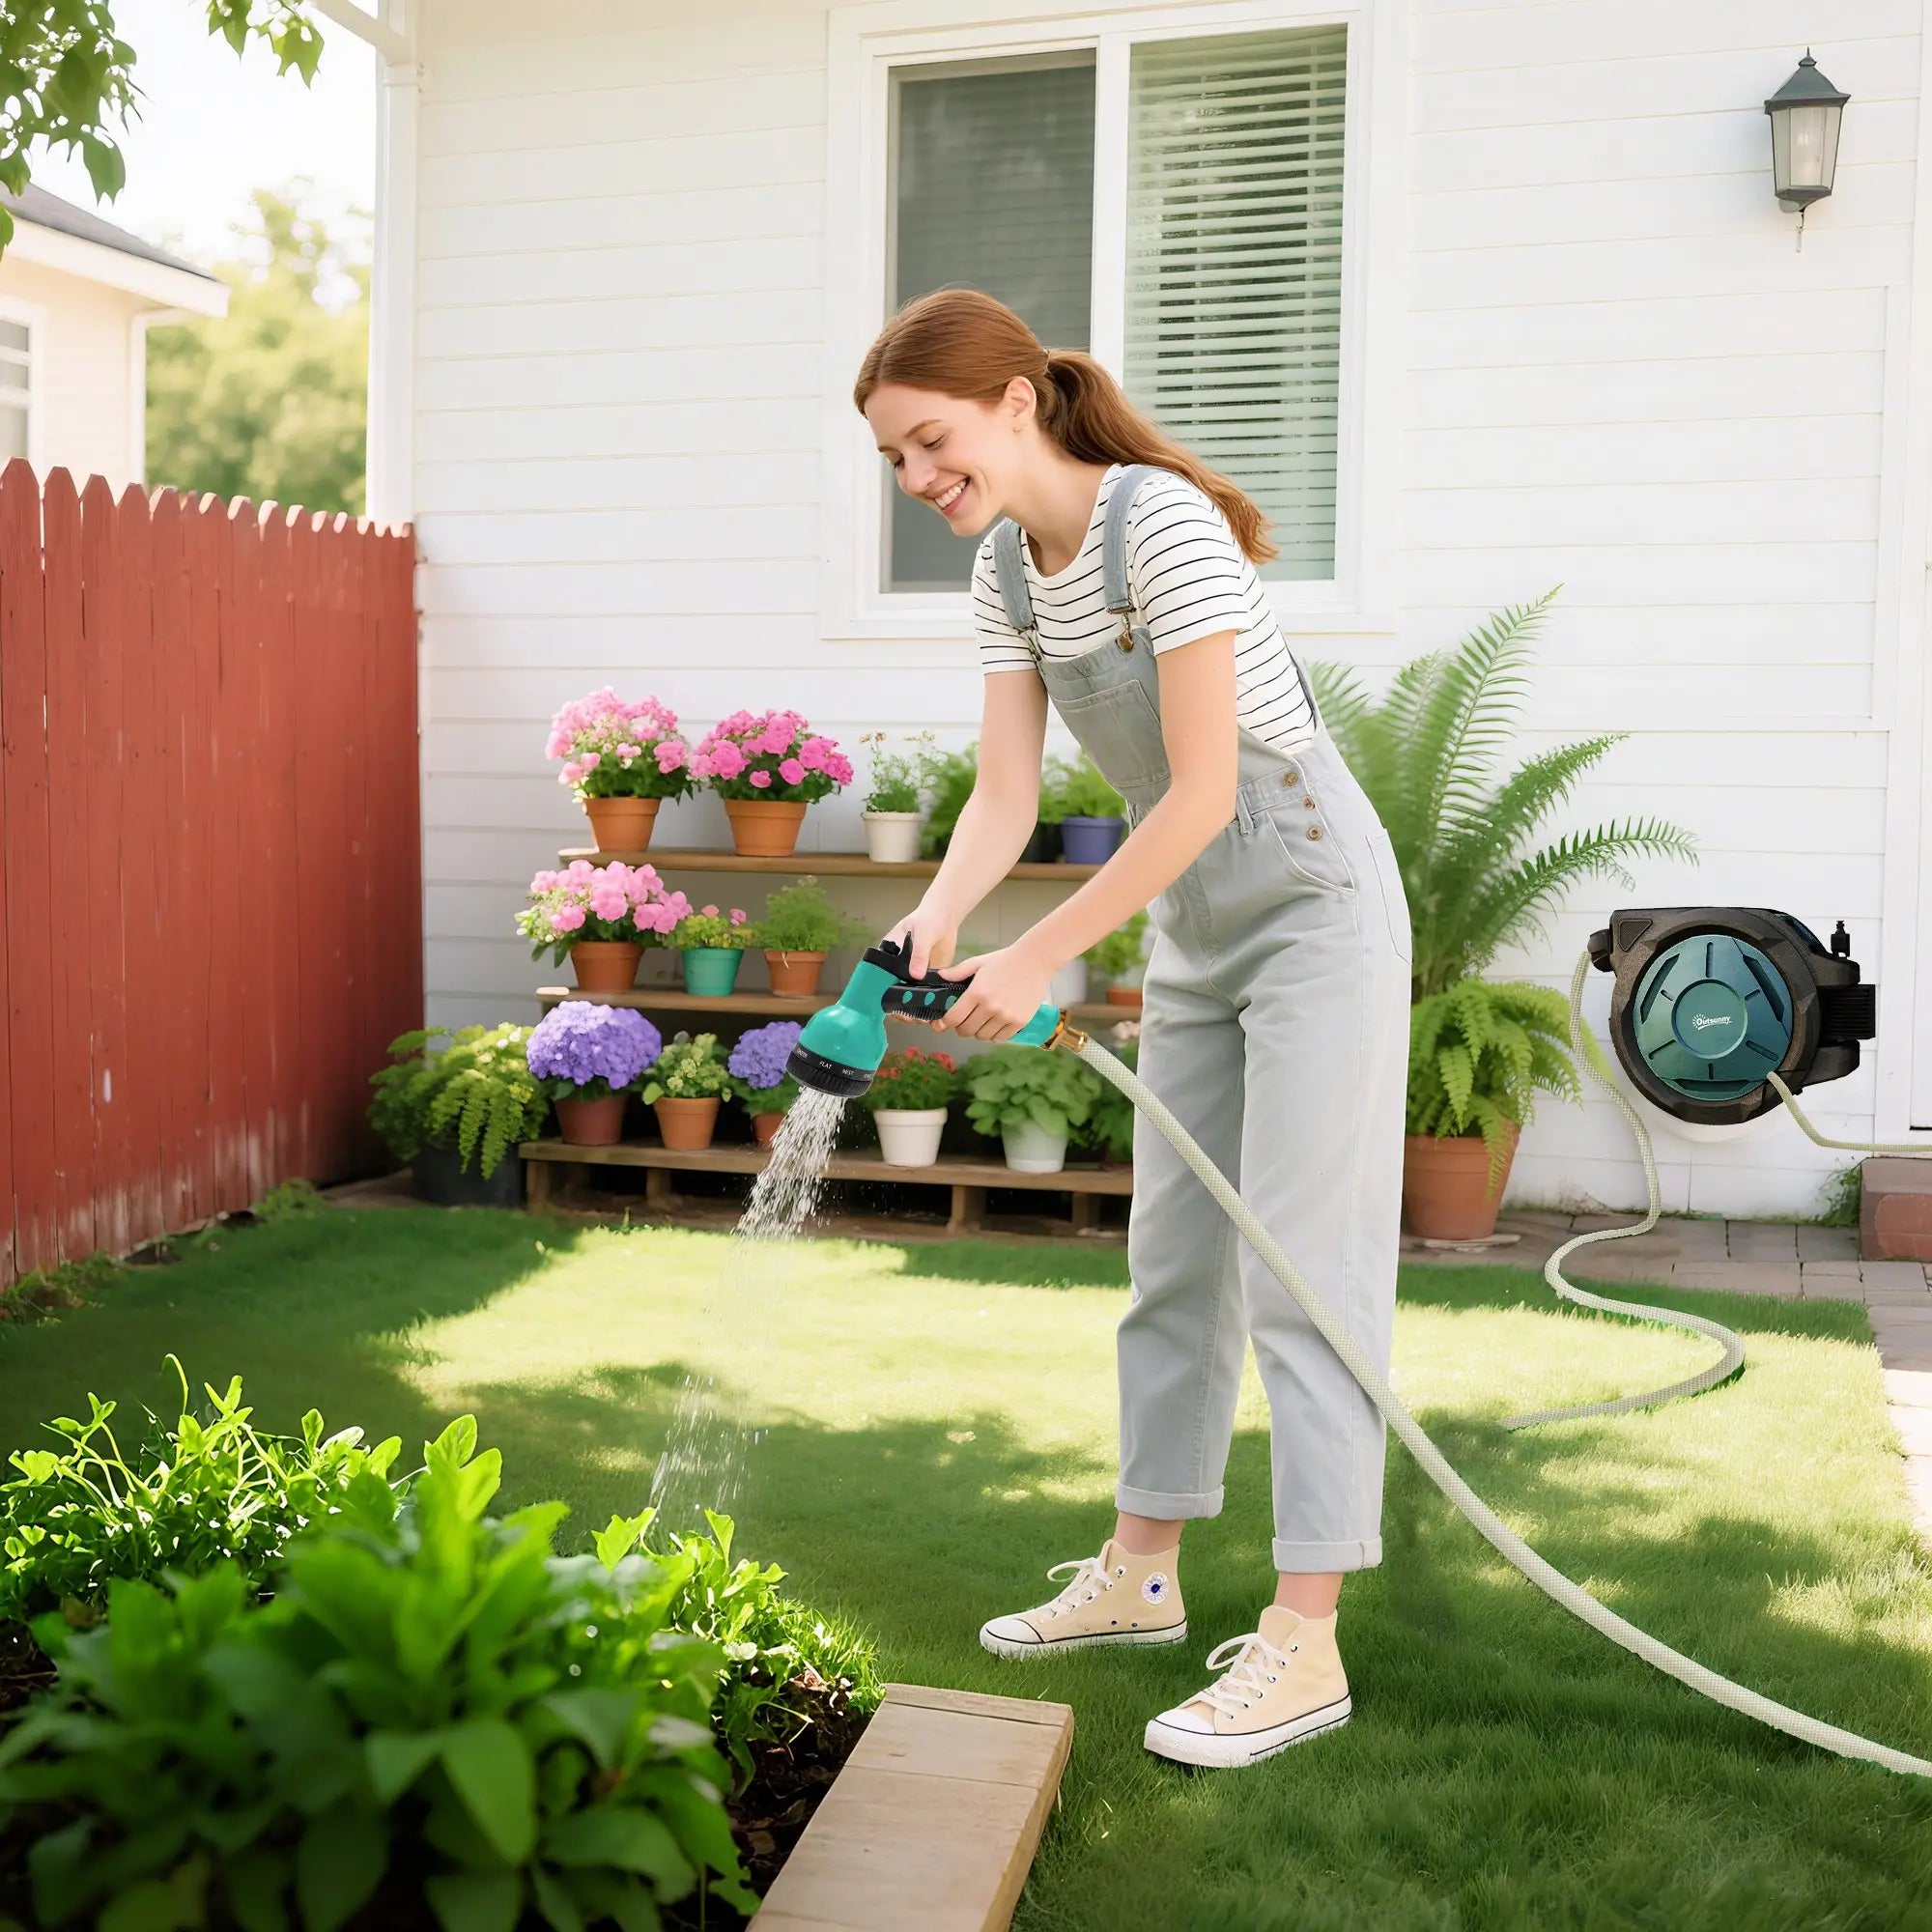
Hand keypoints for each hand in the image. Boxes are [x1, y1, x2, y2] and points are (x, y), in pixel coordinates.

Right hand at [882, 903, 959, 1027]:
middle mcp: (896, 967)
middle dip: (897, 1006)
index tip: (887, 1006)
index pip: (879, 978)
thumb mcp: (923, 933)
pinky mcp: (925, 978)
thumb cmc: (929, 919)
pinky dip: (926, 1003)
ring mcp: (911, 974)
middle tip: (908, 1017)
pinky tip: (932, 1012)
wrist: (946, 918)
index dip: (880, 993)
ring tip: (921, 1018)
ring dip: (912, 1008)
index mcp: (888, 955)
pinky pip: (923, 994)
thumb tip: (915, 975)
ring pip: (907, 996)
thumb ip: (919, 953)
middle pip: (891, 991)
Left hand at [934, 939, 1058, 1041]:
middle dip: (961, 1026)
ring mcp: (1006, 1016)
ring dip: (978, 1031)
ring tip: (982, 1020)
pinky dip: (994, 1034)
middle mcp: (990, 1007)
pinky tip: (995, 1023)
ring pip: (982, 1036)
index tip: (945, 1021)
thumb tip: (940, 976)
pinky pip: (1000, 1038)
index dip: (945, 1022)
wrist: (1036, 961)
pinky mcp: (1019, 1022)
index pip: (953, 1018)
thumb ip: (957, 972)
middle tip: (965, 1019)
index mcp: (976, 992)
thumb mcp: (979, 962)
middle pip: (966, 1030)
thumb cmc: (1005, 960)